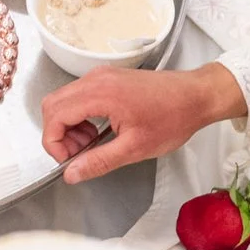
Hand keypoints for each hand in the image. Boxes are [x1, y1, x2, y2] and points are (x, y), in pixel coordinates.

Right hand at [40, 62, 244, 182]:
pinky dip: (79, 115)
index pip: (55, 115)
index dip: (53, 142)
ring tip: (90, 145)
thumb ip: (99, 161)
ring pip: (64, 99)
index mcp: (100, 94)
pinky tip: (98, 131)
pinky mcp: (108, 78)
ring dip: (68, 126)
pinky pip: (79, 95)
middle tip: (77, 155)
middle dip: (58, 134)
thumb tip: (72, 173)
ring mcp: (101, 76)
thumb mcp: (135, 148)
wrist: (196, 96)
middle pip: (53, 104)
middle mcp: (96, 79)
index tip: (67, 160)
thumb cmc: (173, 117)